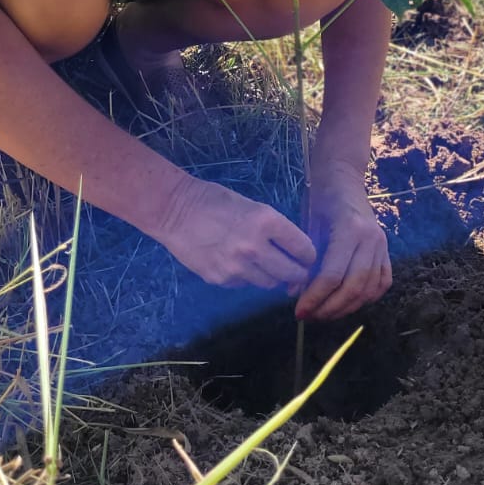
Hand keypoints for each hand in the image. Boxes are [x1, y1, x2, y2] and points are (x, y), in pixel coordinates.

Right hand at [153, 173, 316, 293]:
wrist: (173, 210)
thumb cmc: (213, 200)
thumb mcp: (251, 206)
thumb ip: (273, 228)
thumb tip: (293, 250)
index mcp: (266, 221)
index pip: (304, 248)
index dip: (309, 255)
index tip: (308, 257)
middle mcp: (255, 247)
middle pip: (292, 274)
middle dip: (298, 274)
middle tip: (297, 271)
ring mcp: (237, 267)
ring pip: (271, 284)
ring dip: (273, 277)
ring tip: (266, 265)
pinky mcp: (221, 280)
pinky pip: (246, 285)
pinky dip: (248, 277)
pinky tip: (238, 263)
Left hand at [294, 161, 390, 321]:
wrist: (343, 178)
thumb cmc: (320, 198)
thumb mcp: (308, 225)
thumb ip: (304, 259)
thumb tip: (294, 293)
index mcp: (349, 229)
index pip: (333, 275)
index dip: (315, 297)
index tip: (299, 311)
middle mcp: (370, 238)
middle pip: (353, 287)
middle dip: (329, 307)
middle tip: (310, 316)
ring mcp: (382, 245)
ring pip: (369, 289)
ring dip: (347, 307)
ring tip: (325, 313)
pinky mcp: (387, 250)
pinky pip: (382, 282)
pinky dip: (367, 297)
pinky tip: (349, 302)